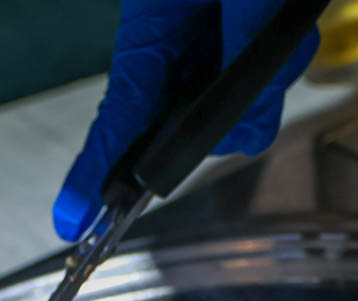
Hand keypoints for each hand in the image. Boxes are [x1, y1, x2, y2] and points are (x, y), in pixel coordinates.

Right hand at [52, 0, 317, 240]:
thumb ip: (242, 48)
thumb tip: (241, 121)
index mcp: (152, 27)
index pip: (117, 119)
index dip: (94, 175)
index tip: (73, 223)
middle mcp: (175, 45)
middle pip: (191, 126)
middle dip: (234, 113)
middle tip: (265, 61)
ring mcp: (207, 47)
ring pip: (239, 108)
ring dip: (271, 75)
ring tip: (279, 21)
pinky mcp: (237, 46)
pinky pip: (262, 82)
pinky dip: (284, 58)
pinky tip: (285, 21)